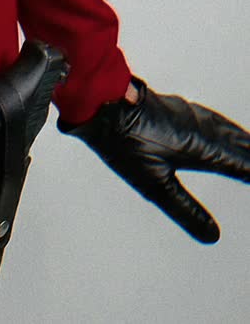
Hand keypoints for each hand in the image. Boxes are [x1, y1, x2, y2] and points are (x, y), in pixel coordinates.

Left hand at [58, 75, 249, 241]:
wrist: (102, 102)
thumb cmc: (126, 141)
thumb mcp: (156, 185)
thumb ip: (186, 210)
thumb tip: (212, 235)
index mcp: (199, 145)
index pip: (237, 162)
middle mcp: (197, 126)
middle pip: (234, 142)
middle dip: (248, 152)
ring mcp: (185, 114)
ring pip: (222, 127)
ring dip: (239, 138)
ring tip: (248, 144)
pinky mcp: (173, 108)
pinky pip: (208, 117)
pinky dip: (222, 125)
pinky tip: (214, 125)